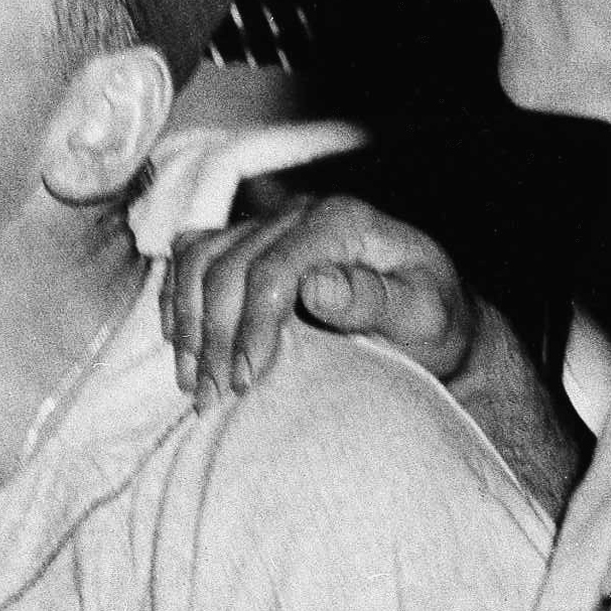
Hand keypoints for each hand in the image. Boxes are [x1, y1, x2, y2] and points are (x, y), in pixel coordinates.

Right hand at [163, 188, 476, 405]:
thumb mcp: (423, 315)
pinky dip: (178, 302)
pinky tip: (183, 348)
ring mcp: (269, 224)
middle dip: (213, 337)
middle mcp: (301, 213)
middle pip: (228, 266)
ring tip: (192, 381)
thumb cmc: (432, 322)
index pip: (273, 268)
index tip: (245, 380)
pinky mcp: (248, 242)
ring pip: (198, 259)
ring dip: (187, 324)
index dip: (250, 327)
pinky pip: (191, 257)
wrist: (430, 317)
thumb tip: (316, 284)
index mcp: (345, 222)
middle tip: (212, 396)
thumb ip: (374, 299)